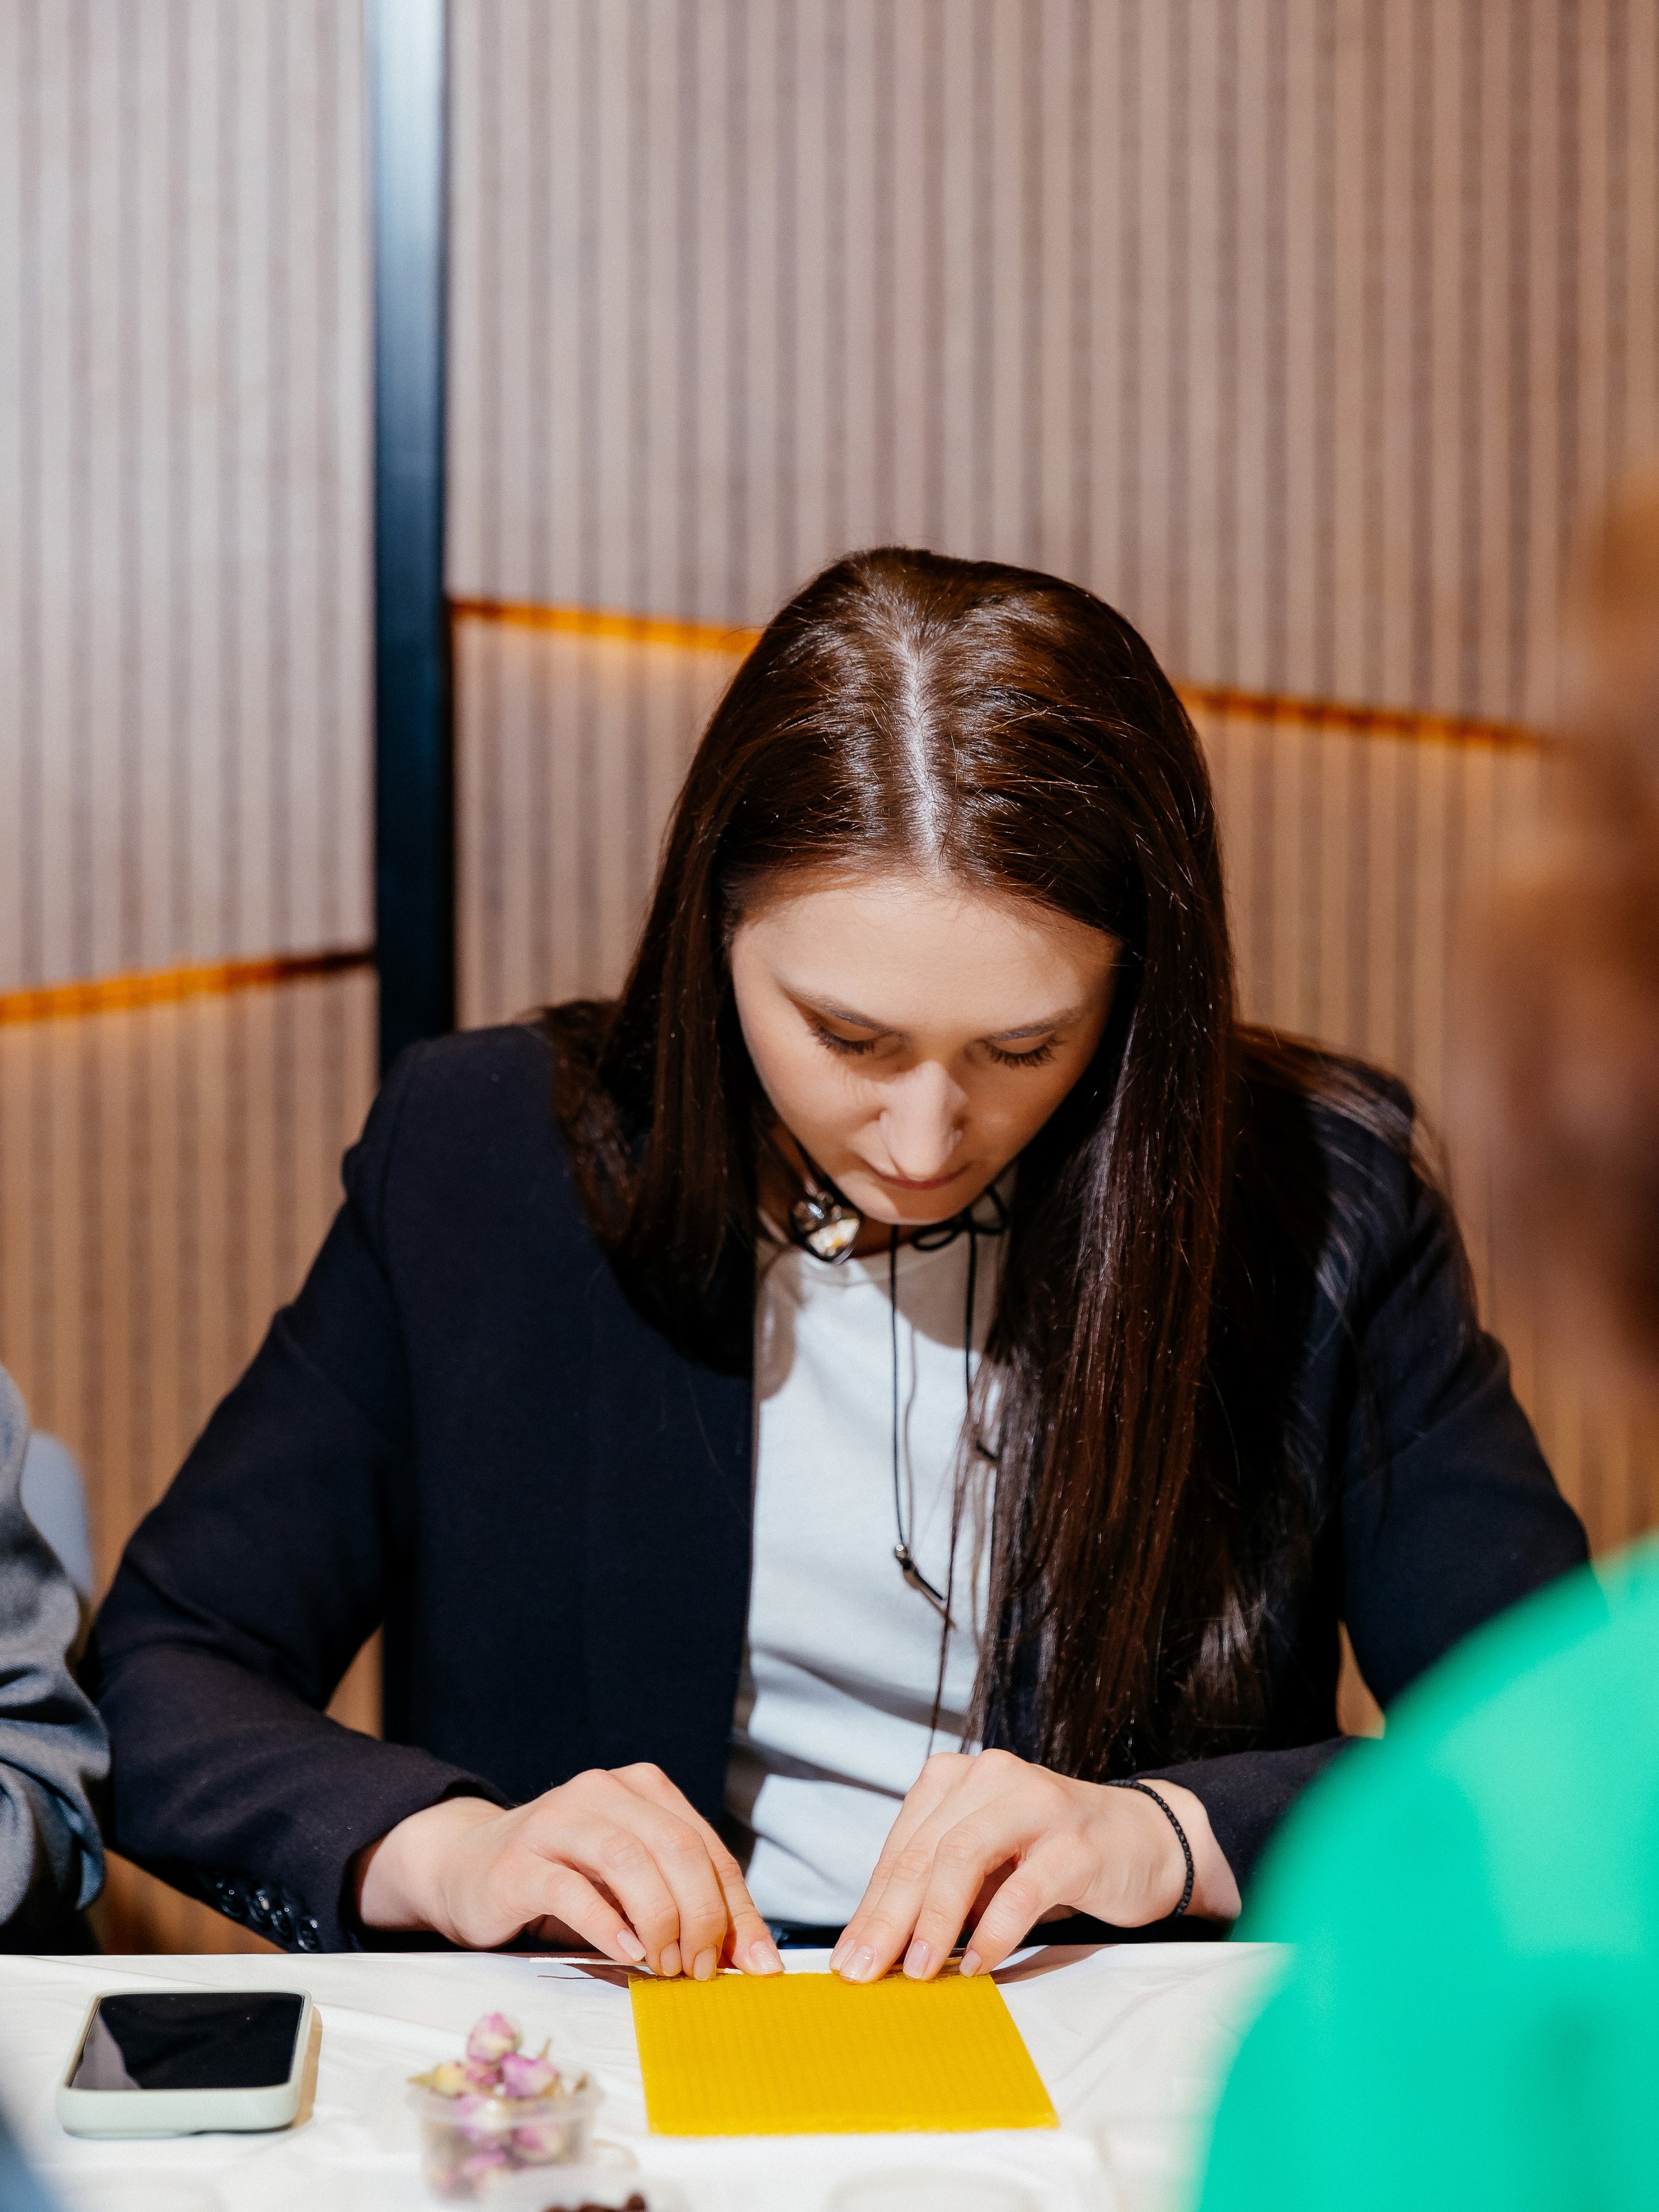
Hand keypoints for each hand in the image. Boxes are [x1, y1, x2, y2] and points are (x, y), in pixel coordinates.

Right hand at [352, 1764, 782, 1977]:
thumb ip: (685, 1903)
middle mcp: (603, 1791)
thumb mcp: (631, 1883)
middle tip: (703, 1971)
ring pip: (629, 1859)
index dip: (739, 1908)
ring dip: (660, 1921)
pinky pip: (571, 1889)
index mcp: (643, 1788)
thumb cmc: (565, 1878)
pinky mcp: (519, 1861)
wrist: (468, 1866)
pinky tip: (626, 1953)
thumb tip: (752, 1957)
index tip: (759, 1964)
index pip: (708, 1848)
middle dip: (703, 1916)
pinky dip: (608, 1924)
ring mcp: (558, 1820)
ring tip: (666, 1966)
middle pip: (676, 1847)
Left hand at [831, 1749, 1240, 1981]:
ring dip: (933, 1919)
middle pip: (923, 1850)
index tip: (846, 1959)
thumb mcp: (985, 1863)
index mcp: (956, 1778)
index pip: (901, 1846)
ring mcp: (1035, 1803)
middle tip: (863, 1972)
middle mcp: (991, 1777)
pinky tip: (976, 1964)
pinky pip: (1023, 1888)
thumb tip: (876, 1947)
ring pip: (963, 1856)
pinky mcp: (1076, 1841)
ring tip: (916, 1971)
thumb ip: (936, 1889)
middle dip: (887, 1917)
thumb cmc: (1048, 1856)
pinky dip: (993, 1930)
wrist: (1143, 1841)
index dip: (870, 1906)